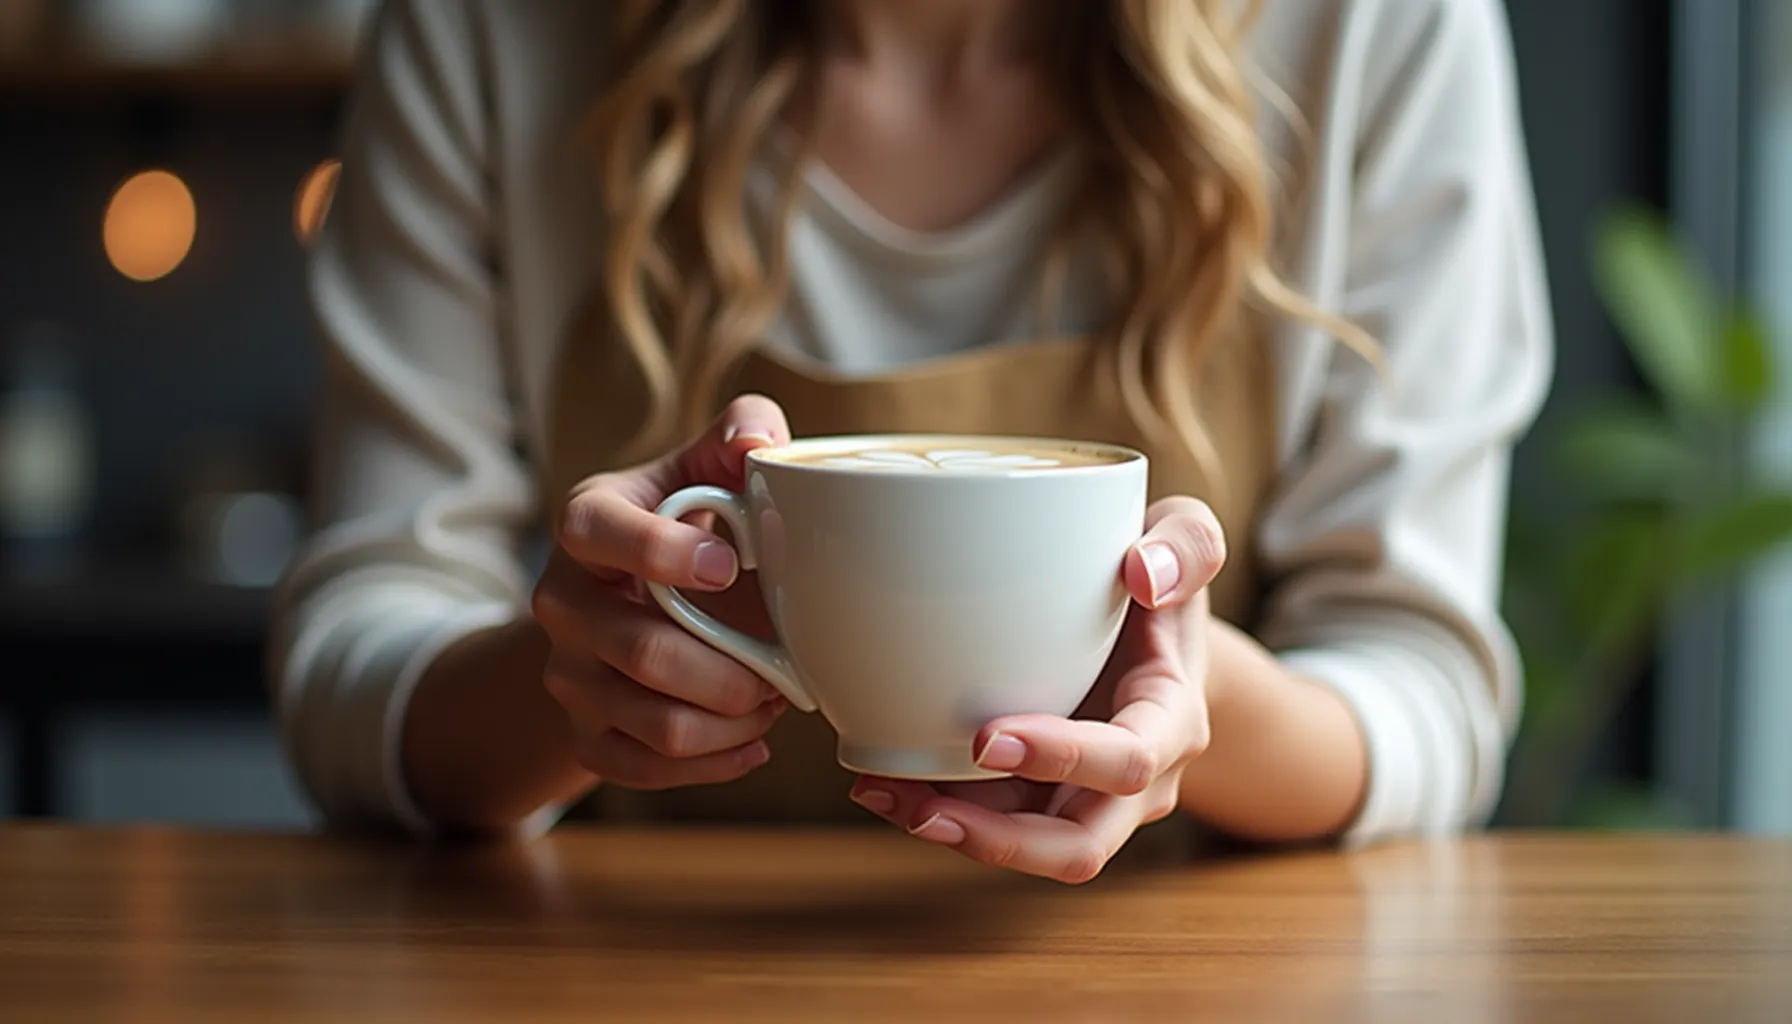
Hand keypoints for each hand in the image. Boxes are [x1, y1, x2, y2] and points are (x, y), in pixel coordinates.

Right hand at [529, 395, 792, 789]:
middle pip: (640, 651)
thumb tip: (763, 441)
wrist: (630, 594)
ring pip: (654, 723)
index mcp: (588, 522)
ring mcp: (569, 674)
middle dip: (731, 669)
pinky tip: (753, 742)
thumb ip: (740, 431)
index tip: (732, 565)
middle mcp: (563, 601)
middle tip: (784, 666)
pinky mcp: (586, 732)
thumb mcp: (704, 464)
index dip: (661, 553)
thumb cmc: (686, 519)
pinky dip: (713, 764)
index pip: (597, 533)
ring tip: (773, 700)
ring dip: (732, 721)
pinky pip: (644, 767)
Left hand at [849, 497, 1226, 883]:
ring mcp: (1086, 799)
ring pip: (1027, 847)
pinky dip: (939, 809)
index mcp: (1171, 722)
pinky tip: (881, 780)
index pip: (1127, 761)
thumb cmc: (1160, 586)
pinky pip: (995, 823)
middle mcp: (1138, 783)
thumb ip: (1186, 544)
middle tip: (924, 806)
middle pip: (1078, 846)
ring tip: (878, 791)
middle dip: (999, 837)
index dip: (1063, 759)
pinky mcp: (1041, 799)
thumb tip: (1144, 574)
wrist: (1155, 637)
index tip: (988, 737)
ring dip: (953, 830)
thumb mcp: (1186, 542)